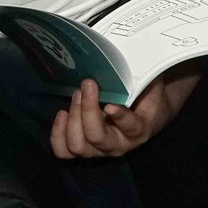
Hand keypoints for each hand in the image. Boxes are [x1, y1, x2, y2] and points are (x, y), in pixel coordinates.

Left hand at [50, 76, 187, 159]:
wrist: (146, 112)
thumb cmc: (146, 94)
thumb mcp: (149, 83)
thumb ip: (142, 76)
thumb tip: (129, 56)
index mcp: (139, 130)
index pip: (131, 127)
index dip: (121, 117)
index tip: (110, 105)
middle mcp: (118, 145)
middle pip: (97, 137)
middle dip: (88, 110)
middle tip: (87, 85)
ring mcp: (99, 150)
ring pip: (79, 146)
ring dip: (73, 119)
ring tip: (76, 95)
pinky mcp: (83, 149)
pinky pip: (64, 151)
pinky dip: (58, 134)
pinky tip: (62, 114)